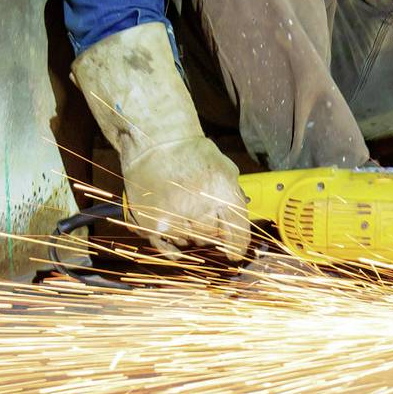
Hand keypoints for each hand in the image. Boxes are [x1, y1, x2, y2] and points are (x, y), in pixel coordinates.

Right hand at [72, 23, 254, 262]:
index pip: (237, 236)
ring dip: (190, 234)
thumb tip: (239, 224)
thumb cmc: (191, 153)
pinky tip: (174, 235)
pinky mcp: (153, 225)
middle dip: (211, 233)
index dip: (237, 247)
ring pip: (190, 242)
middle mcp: (200, 211)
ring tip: (182, 208)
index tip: (235, 253)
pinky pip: (167, 246)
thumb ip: (234, 197)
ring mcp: (175, 220)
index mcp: (223, 196)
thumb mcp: (224, 169)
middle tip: (201, 214)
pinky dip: (171, 245)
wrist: (153, 140)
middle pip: (212, 239)